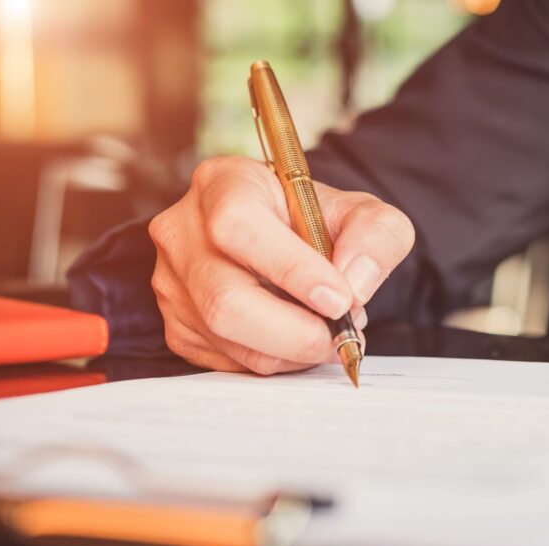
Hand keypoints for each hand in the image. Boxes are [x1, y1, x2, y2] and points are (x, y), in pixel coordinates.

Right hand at [148, 156, 414, 373]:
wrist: (289, 238)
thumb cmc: (318, 220)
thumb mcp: (363, 213)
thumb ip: (376, 237)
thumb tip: (355, 283)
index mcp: (224, 183)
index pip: (238, 226)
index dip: (290, 269)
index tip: (339, 300)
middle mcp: (183, 230)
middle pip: (224, 298)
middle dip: (295, 331)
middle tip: (342, 336)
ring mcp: (172, 281)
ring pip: (226, 336)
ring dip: (290, 350)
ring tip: (329, 335)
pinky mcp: (177, 323)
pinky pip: (225, 359)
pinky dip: (274, 360)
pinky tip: (298, 339)